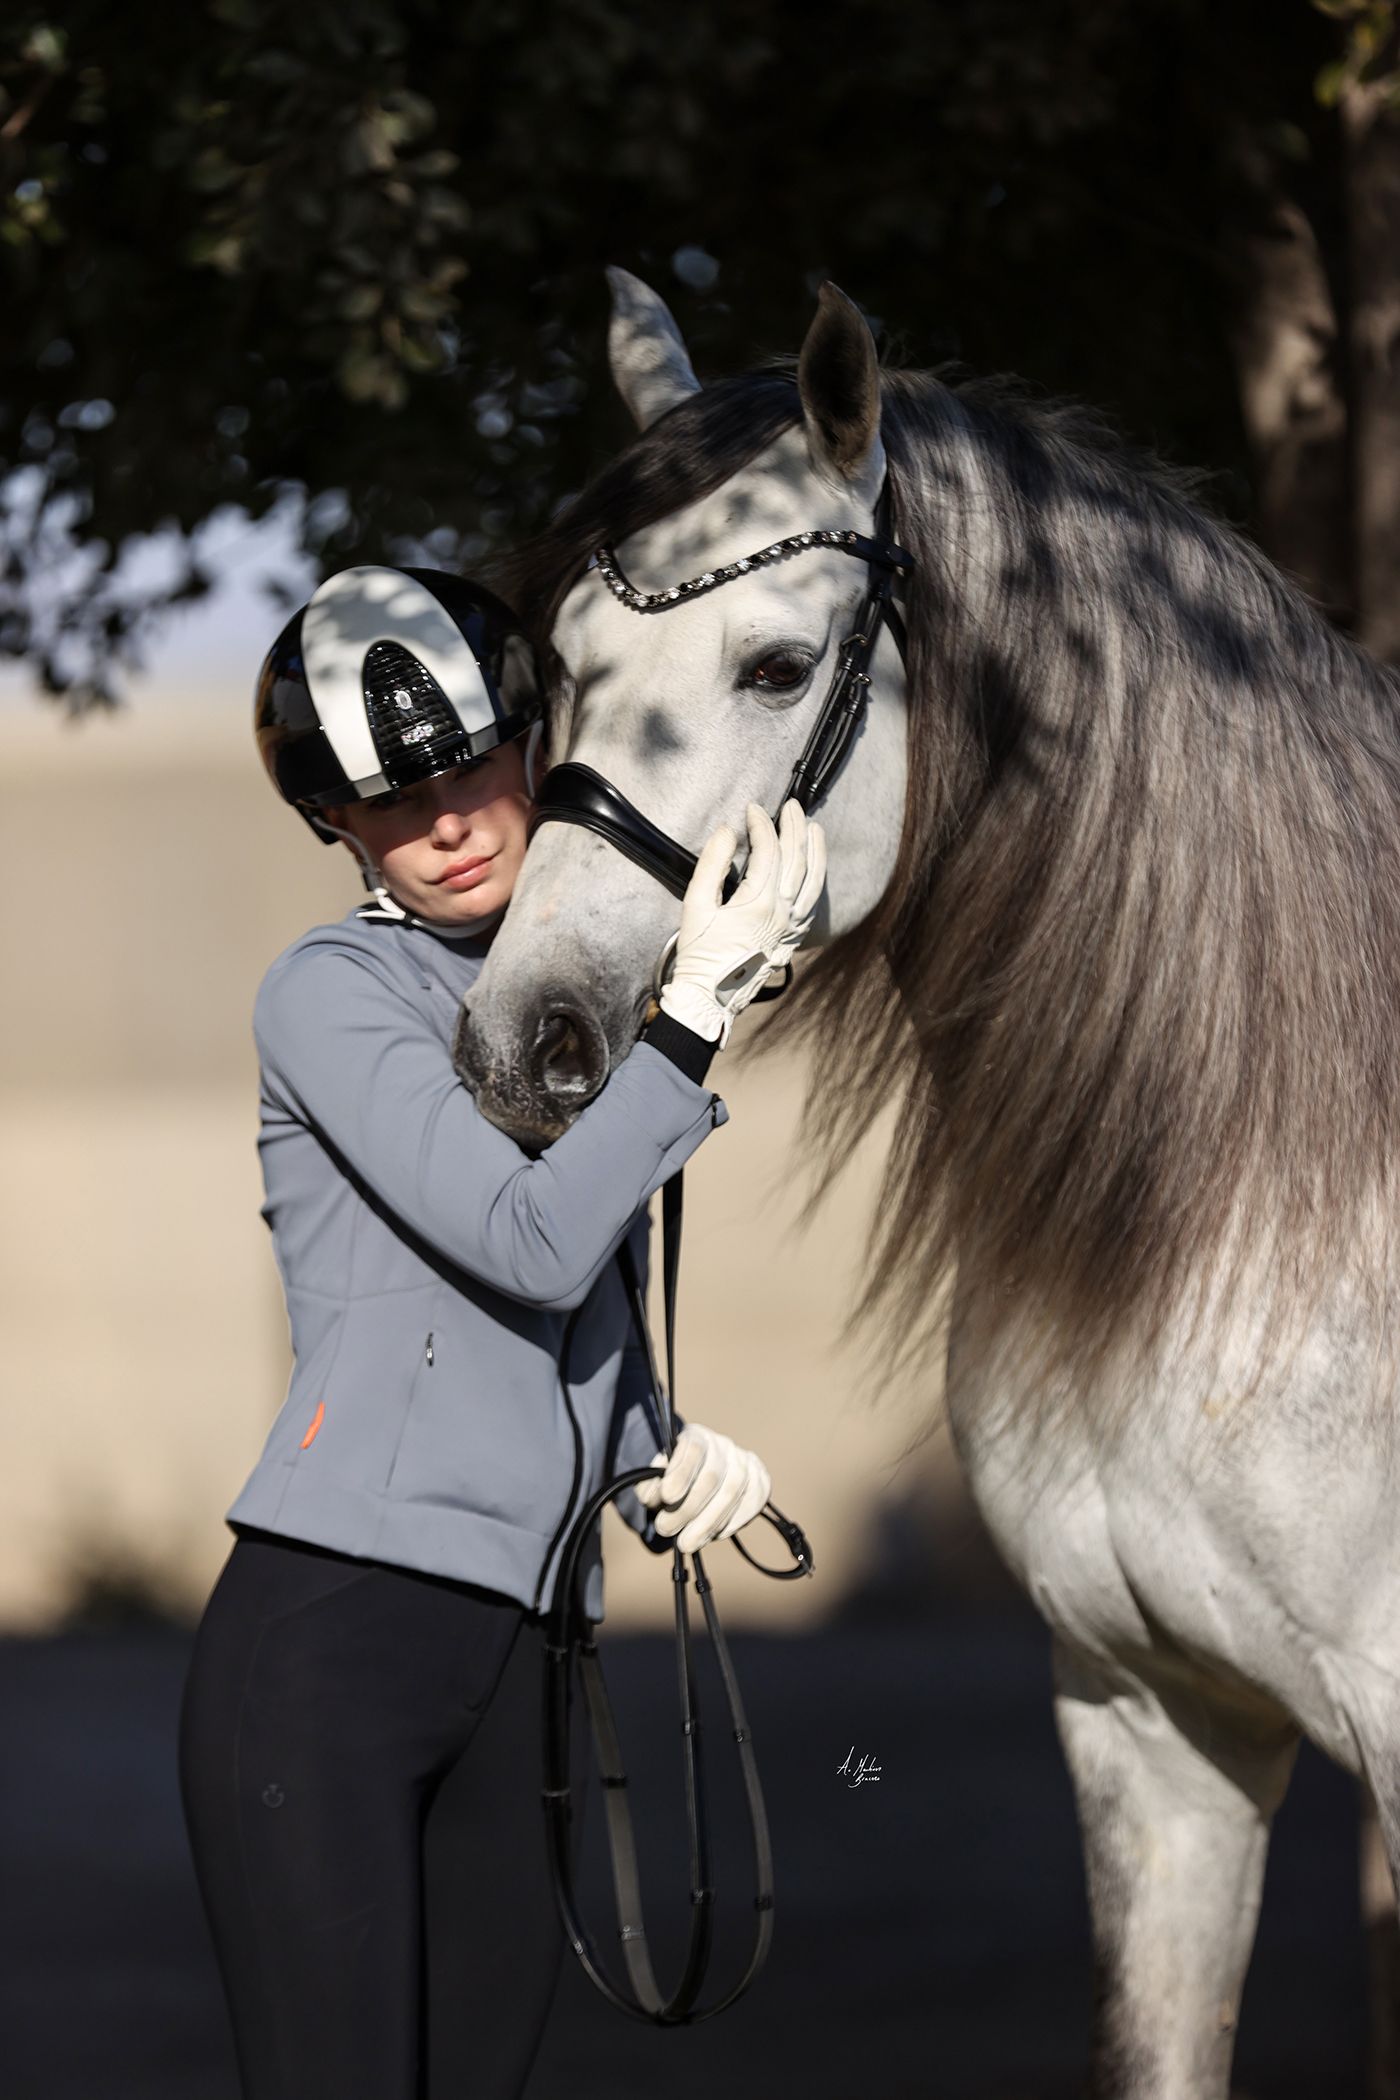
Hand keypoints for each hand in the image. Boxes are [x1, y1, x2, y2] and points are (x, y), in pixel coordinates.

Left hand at [632, 1422, 771, 1553]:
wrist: (697, 1480)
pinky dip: (732, 1522)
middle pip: (711, 1476)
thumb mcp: (654, 1480)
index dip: (681, 1472)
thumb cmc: (671, 1482)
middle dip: (687, 1509)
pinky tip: (713, 1535)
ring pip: (732, 1492)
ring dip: (707, 1523)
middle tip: (666, 1530)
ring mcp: (745, 1462)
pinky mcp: (760, 1481)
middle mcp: (723, 1445)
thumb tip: (657, 1497)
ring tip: (686, 1543)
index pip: (693, 1449)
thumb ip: (650, 1486)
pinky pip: (752, 1503)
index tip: (667, 1497)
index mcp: (696, 1436)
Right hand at [658, 799, 825, 1045]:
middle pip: (797, 859)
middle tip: (792, 805)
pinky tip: (815, 866)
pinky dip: (817, 878)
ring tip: (815, 827)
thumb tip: (728, 831)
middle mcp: (783, 912)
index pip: (769, 850)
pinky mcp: (793, 938)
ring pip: (814, 879)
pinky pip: (813, 902)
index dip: (762, 825)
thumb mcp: (696, 904)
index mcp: (759, 902)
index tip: (752, 809)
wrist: (711, 996)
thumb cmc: (699, 952)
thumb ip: (713, 863)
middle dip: (795, 827)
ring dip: (816, 850)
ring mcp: (792, 926)